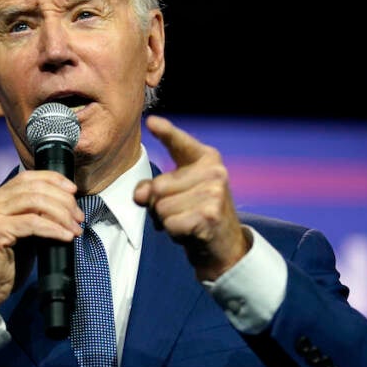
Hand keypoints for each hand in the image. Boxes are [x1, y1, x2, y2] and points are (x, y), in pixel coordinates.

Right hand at [0, 170, 83, 316]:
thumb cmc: (2, 264)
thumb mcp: (20, 233)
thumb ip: (34, 215)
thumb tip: (64, 207)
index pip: (27, 177)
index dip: (53, 180)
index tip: (73, 190)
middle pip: (34, 188)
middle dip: (63, 200)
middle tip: (78, 216)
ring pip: (35, 202)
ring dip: (61, 214)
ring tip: (75, 227)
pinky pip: (32, 223)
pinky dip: (53, 228)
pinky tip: (65, 236)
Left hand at [133, 115, 248, 280]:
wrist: (224, 245)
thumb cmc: (196, 214)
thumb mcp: (175, 194)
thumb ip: (154, 187)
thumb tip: (141, 194)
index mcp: (206, 158)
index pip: (179, 143)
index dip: (165, 132)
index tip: (151, 121)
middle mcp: (214, 171)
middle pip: (157, 186)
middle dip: (158, 205)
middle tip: (180, 212)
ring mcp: (213, 193)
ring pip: (161, 207)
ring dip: (166, 221)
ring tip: (186, 221)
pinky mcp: (209, 215)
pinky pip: (169, 223)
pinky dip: (174, 233)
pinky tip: (190, 232)